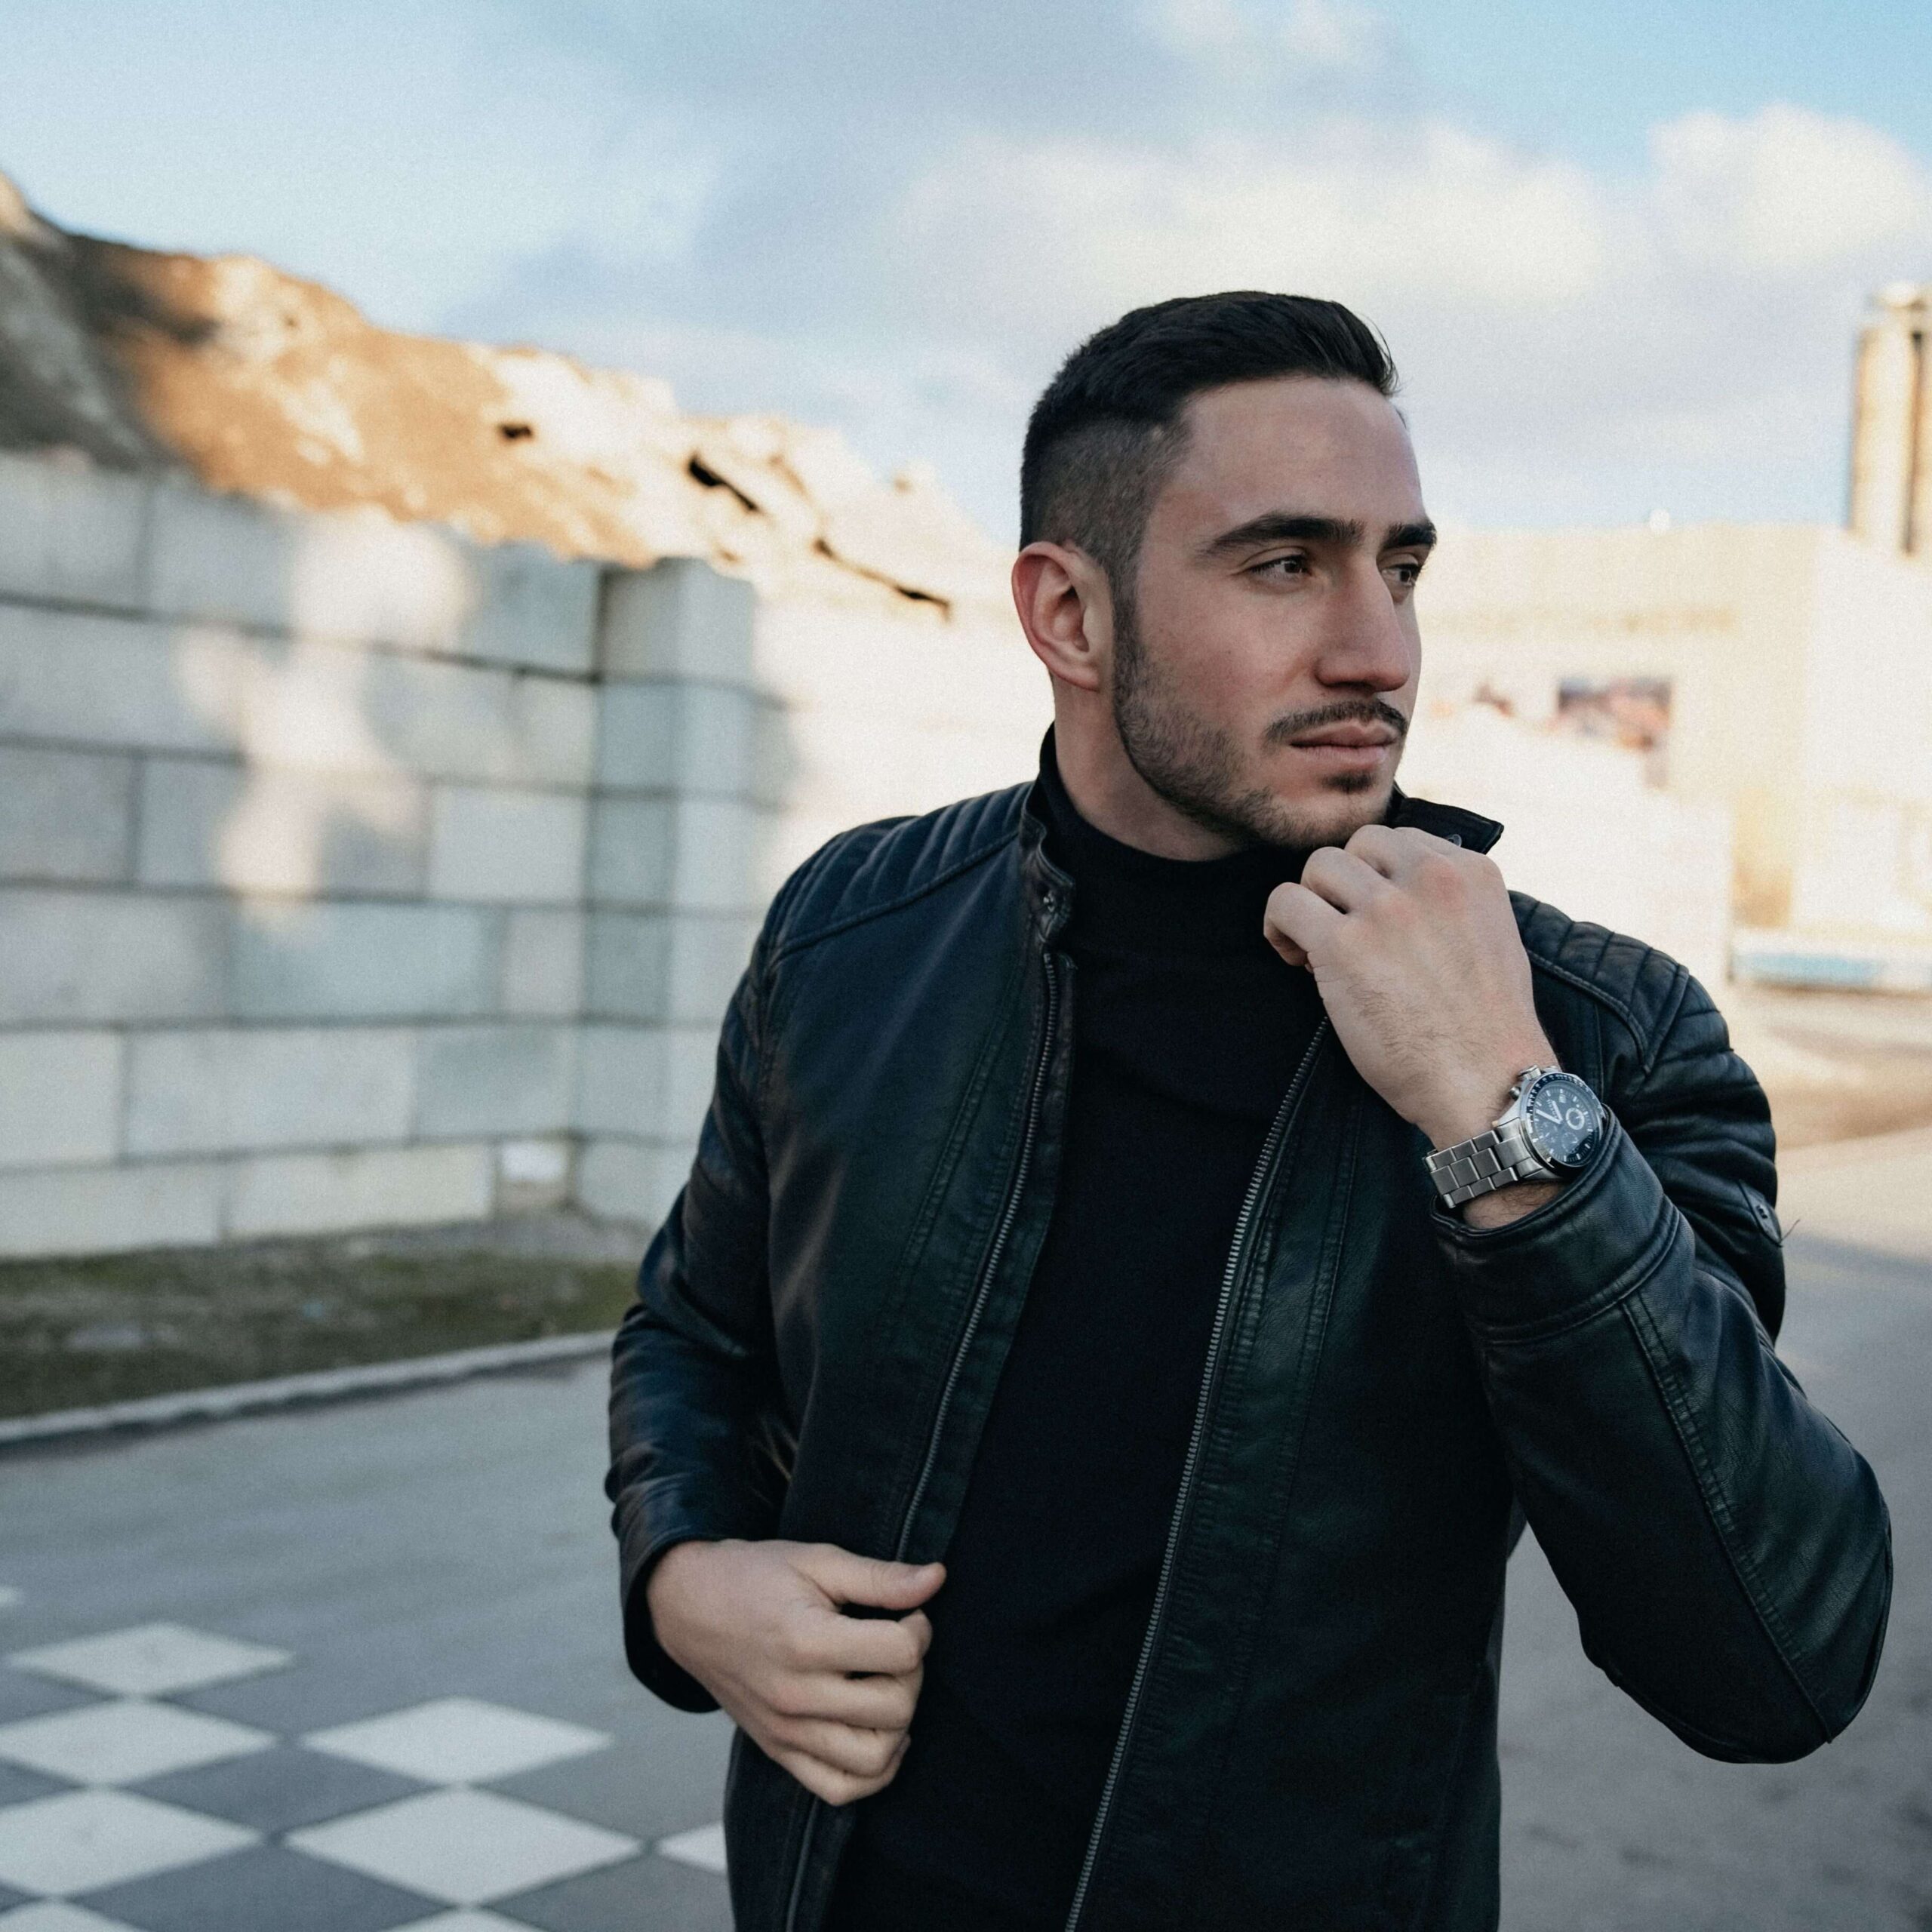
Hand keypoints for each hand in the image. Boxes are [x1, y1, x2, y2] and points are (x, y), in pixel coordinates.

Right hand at [646, 1539, 942, 1805]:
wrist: (690, 1609)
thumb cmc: (756, 1577)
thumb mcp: (817, 1561)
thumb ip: (879, 1576)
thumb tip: (938, 1578)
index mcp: (806, 1641)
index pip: (900, 1652)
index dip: (919, 1627)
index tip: (908, 1613)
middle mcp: (796, 1696)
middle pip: (895, 1707)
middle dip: (914, 1672)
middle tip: (897, 1645)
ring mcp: (786, 1732)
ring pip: (876, 1758)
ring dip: (900, 1723)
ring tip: (887, 1685)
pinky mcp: (779, 1752)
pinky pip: (841, 1789)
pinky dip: (874, 1770)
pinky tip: (879, 1730)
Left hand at [1263, 825, 1555, 1151]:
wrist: (1487, 1085)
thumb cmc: (1485, 1029)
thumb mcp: (1491, 937)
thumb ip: (1451, 901)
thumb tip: (1396, 884)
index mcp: (1472, 872)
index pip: (1400, 841)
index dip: (1377, 878)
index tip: (1377, 920)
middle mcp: (1431, 878)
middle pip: (1356, 846)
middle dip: (1343, 887)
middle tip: (1345, 934)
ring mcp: (1387, 909)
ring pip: (1317, 867)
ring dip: (1311, 904)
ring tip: (1318, 951)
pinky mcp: (1344, 945)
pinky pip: (1285, 903)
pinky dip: (1278, 926)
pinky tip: (1295, 959)